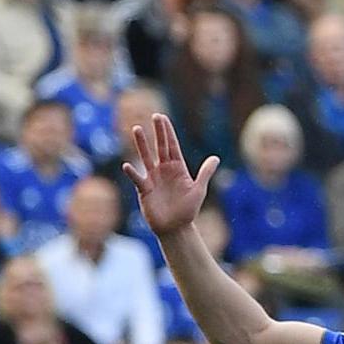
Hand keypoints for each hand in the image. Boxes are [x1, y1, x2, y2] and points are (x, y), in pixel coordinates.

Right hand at [122, 113, 217, 236]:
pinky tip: (127, 165)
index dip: (168, 132)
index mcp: (177, 168)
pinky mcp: (144, 190)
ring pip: (146, 157)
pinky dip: (132, 173)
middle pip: (160, 147)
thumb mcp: (198, 190)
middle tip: (155, 115)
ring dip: (142, 144)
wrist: (176, 228)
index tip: (163, 118)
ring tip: (137, 129)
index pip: (172, 145)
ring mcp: (153, 179)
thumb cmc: (188, 210)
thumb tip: (216, 157)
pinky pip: (137, 179)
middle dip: (158, 132)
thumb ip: (205, 173)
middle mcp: (164, 170)